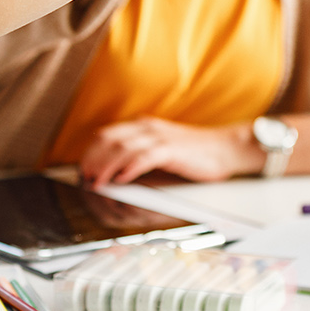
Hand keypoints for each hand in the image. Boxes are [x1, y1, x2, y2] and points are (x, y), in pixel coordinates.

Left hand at [78, 117, 263, 184]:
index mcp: (144, 127)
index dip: (90, 152)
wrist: (227, 148)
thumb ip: (140, 154)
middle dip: (92, 160)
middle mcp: (148, 128)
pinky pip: (145, 157)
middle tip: (85, 179)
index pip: (106, 135)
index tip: (82, 170)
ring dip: (105, 167)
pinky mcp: (173, 150)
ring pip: (122, 149)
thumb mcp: (162, 149)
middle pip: (108, 140)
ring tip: (97, 183)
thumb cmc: (196, 154)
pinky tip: (120, 180)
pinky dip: (129, 168)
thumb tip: (114, 172)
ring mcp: (160, 137)